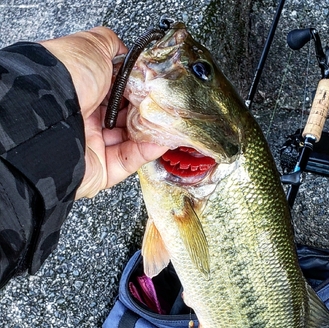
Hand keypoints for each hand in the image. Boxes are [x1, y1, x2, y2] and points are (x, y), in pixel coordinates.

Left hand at [39, 27, 166, 198]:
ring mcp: (92, 145)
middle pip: (124, 119)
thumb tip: (123, 49)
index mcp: (81, 92)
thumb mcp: (91, 47)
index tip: (152, 88)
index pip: (115, 94)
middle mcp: (84, 119)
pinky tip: (159, 141)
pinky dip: (146, 152)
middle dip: (145, 113)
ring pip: (129, 142)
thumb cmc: (66, 79)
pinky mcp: (101, 169)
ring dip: (149, 133)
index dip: (135, 91)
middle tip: (161, 106)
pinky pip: (128, 161)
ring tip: (165, 124)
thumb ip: (109, 44)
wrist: (50, 114)